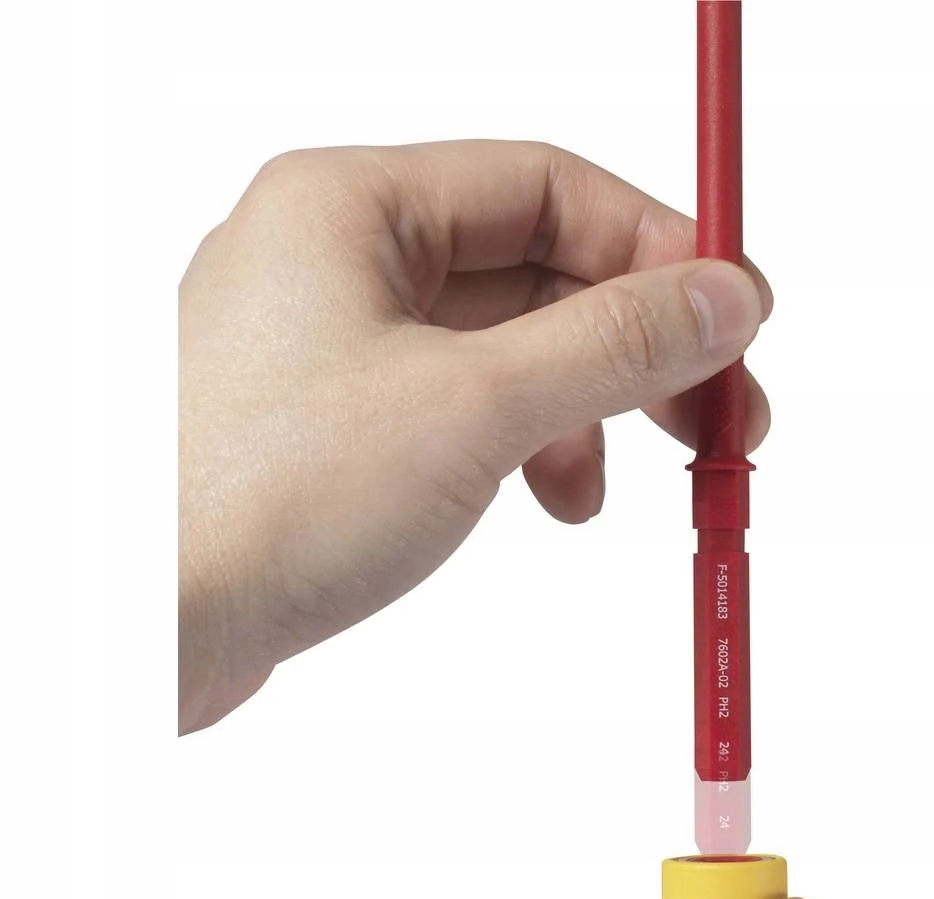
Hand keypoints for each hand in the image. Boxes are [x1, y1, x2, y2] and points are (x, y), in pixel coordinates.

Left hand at [179, 140, 769, 731]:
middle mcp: (341, 260)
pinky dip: (531, 450)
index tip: (737, 316)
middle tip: (724, 414)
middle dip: (638, 347)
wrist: (147, 629)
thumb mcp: (475, 408)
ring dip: (589, 411)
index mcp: (352, 205)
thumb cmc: (261, 502)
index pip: (549, 185)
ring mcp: (338, 348)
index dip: (658, 247)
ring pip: (511, 349)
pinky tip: (552, 501)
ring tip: (613, 487)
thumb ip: (614, 345)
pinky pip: (471, 409)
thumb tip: (723, 299)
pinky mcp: (342, 430)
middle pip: (539, 269)